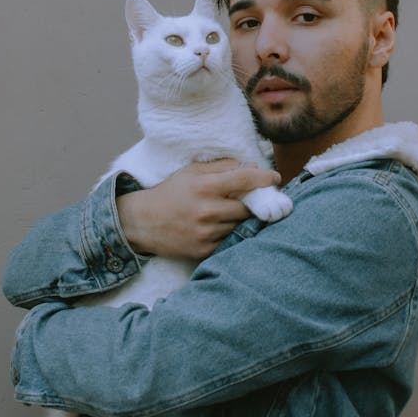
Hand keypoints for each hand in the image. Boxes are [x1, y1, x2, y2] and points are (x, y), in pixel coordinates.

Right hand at [117, 160, 282, 260]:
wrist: (142, 222)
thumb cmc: (170, 193)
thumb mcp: (192, 172)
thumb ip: (222, 167)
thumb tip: (251, 166)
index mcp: (204, 187)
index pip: (244, 180)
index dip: (264, 178)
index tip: (275, 178)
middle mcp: (207, 211)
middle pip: (247, 207)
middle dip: (255, 202)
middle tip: (259, 199)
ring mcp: (205, 233)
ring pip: (240, 226)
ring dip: (242, 219)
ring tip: (235, 212)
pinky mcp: (203, 250)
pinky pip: (229, 241)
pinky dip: (230, 233)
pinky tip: (223, 226)